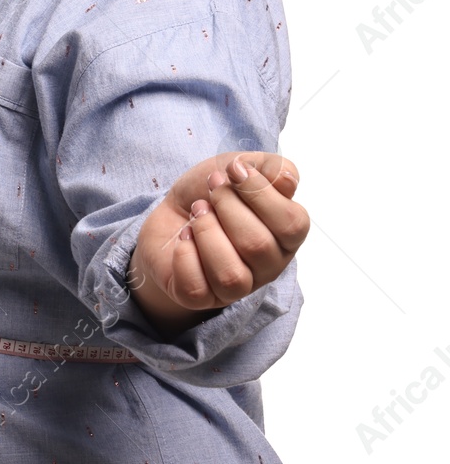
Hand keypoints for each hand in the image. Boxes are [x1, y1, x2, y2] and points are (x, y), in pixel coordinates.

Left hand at [129, 151, 307, 337]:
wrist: (171, 212)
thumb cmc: (212, 193)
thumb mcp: (240, 167)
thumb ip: (270, 168)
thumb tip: (287, 180)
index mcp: (286, 235)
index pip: (292, 224)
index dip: (259, 192)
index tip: (233, 170)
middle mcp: (268, 266)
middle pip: (257, 246)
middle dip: (227, 206)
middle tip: (211, 190)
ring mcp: (236, 287)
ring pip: (230, 275)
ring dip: (207, 232)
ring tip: (197, 212)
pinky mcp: (201, 296)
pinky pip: (196, 287)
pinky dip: (185, 255)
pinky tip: (184, 236)